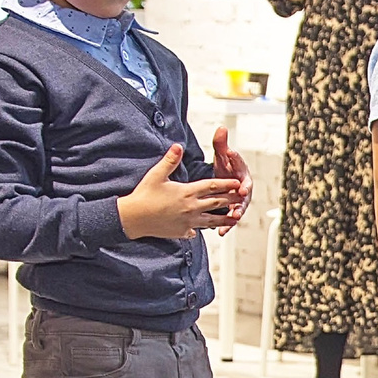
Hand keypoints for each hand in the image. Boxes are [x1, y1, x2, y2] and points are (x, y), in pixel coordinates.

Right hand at [119, 144, 243, 239]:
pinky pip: (196, 231)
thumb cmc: (143, 195)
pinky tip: (206, 230)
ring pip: (211, 220)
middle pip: (216, 203)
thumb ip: (169, 161)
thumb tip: (178, 146)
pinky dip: (202, 229)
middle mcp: (191, 208)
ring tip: (235, 218)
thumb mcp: (156, 175)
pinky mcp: (182, 232)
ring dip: (224, 218)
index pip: (212, 186)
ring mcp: (188, 221)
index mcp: (187, 192)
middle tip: (243, 198)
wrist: (134, 218)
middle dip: (231, 199)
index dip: (227, 184)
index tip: (238, 182)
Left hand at [210, 126, 252, 219]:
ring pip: (239, 209)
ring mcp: (239, 201)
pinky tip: (221, 232)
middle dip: (241, 199)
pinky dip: (227, 226)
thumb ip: (221, 144)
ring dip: (236, 215)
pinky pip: (230, 220)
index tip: (237, 177)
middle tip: (239, 201)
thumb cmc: (226, 166)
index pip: (243, 175)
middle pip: (244, 195)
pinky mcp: (233, 210)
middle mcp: (243, 188)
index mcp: (242, 174)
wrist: (225, 180)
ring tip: (232, 218)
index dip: (241, 176)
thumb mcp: (222, 155)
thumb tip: (221, 128)